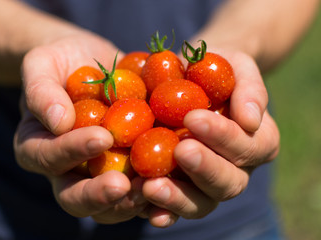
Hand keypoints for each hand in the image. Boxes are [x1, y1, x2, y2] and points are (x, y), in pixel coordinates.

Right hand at [14, 33, 147, 223]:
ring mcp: (99, 174)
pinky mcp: (128, 172)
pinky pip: (139, 192)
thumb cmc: (62, 62)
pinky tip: (175, 185)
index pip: (48, 157)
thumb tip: (58, 121)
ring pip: (108, 206)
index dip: (72, 151)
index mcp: (39, 147)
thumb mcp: (43, 64)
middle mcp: (67, 170)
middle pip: (74, 197)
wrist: (93, 65)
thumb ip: (41, 91)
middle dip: (97, 194)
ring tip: (153, 189)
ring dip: (130, 203)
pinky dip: (156, 195)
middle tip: (122, 185)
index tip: (102, 137)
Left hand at [140, 50, 279, 226]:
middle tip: (181, 151)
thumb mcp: (237, 66)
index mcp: (256, 142)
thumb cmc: (216, 70)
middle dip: (205, 168)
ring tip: (151, 186)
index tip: (194, 118)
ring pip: (202, 203)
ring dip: (179, 197)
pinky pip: (173, 207)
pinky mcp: (180, 188)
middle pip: (228, 183)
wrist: (190, 78)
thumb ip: (249, 88)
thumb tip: (251, 120)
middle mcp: (235, 169)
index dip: (224, 136)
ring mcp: (206, 184)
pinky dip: (161, 210)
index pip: (248, 147)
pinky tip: (144, 206)